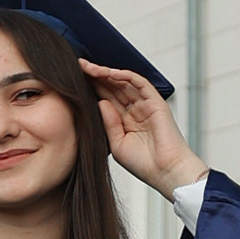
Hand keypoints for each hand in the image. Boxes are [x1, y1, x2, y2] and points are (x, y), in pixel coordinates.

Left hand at [80, 63, 205, 196]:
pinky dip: (125, 76)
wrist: (165, 173)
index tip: (74, 79)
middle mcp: (134, 109)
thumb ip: (109, 122)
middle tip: (79, 65)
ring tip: (89, 67)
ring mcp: (145, 104)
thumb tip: (100, 102)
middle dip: (96, 76)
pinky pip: (140, 83)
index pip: (106, 97)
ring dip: (106, 73)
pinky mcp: (156, 102)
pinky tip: (109, 72)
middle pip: (113, 87)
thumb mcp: (117, 143)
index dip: (91, 87)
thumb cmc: (144, 164)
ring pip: (124, 82)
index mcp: (124, 120)